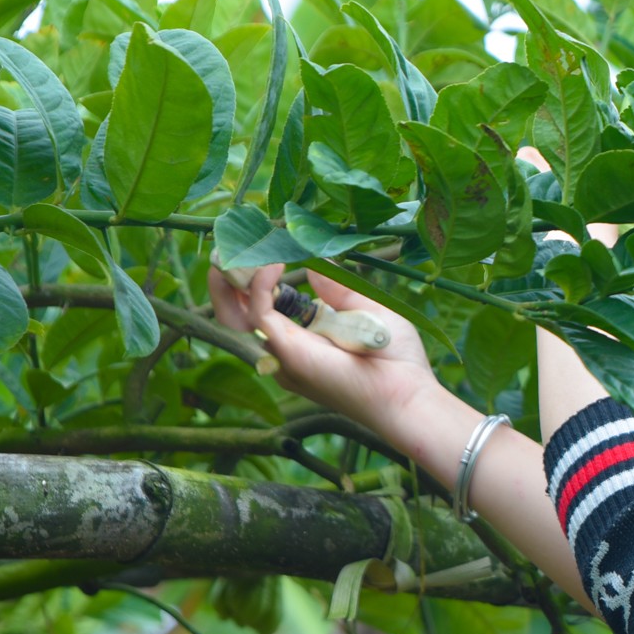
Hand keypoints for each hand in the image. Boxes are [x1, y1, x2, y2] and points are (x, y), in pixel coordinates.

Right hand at [207, 265, 442, 436]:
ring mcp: (283, 352)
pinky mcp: (288, 352)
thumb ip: (337, 287)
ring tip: (233, 248)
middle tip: (228, 244)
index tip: (264, 243)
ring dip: (228, 280)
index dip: (258, 274)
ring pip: (234, 316)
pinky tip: (272, 262)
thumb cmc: (394, 356)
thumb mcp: (365, 308)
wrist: (406, 390)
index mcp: (305, 336)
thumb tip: (312, 264)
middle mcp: (287, 346)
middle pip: (236, 313)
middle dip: (227, 278)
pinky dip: (261, 284)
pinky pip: (259, 313)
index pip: (265, 303)